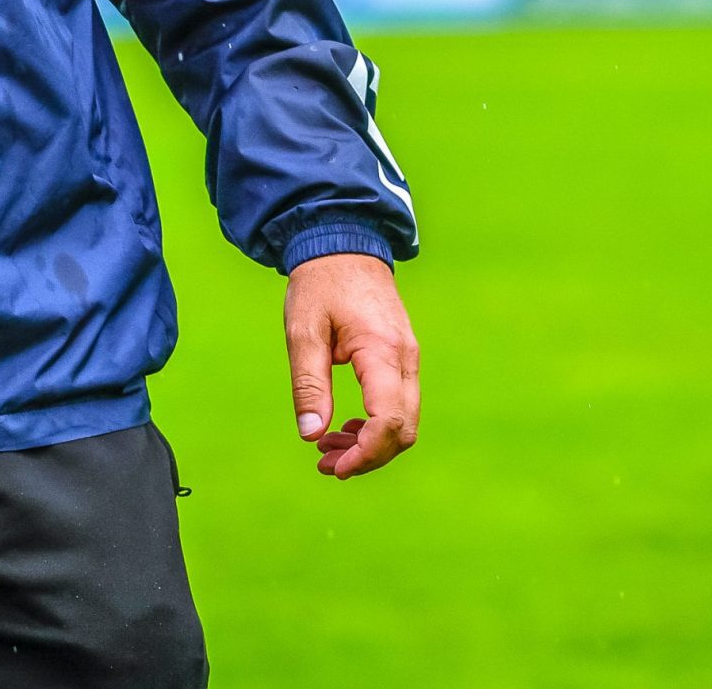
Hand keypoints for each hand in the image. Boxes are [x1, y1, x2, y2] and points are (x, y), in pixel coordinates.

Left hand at [283, 252, 419, 479]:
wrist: (342, 243)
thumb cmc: (319, 284)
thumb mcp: (303, 331)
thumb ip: (308, 384)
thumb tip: (311, 436)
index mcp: (382, 351)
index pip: (388, 420)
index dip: (365, 453)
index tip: (334, 466)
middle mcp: (405, 358)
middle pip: (403, 429)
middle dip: (368, 456)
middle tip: (326, 464)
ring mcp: (408, 357)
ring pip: (403, 420)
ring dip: (371, 443)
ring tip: (327, 450)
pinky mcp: (402, 357)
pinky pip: (398, 403)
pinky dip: (375, 424)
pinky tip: (343, 428)